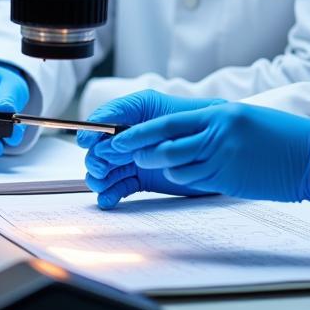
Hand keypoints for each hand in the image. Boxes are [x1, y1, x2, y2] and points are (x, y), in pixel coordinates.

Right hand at [77, 90, 225, 208]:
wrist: (220, 146)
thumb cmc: (198, 120)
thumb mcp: (165, 110)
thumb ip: (134, 113)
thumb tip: (103, 125)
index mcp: (134, 113)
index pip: (103, 120)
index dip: (92, 130)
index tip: (89, 140)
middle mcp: (130, 136)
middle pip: (98, 149)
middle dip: (96, 158)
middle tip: (103, 167)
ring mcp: (133, 158)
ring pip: (103, 170)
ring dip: (99, 178)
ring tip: (104, 184)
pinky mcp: (139, 179)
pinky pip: (116, 188)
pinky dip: (109, 195)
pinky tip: (109, 199)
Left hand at [96, 103, 309, 206]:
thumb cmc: (280, 136)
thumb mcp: (244, 119)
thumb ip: (214, 124)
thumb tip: (182, 134)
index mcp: (222, 114)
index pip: (170, 123)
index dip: (140, 131)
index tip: (118, 136)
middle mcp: (220, 134)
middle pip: (166, 145)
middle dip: (140, 151)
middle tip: (124, 154)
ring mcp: (224, 158)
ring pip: (177, 167)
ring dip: (161, 169)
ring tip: (149, 165)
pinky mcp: (230, 179)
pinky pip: (196, 181)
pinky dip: (184, 179)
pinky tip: (182, 175)